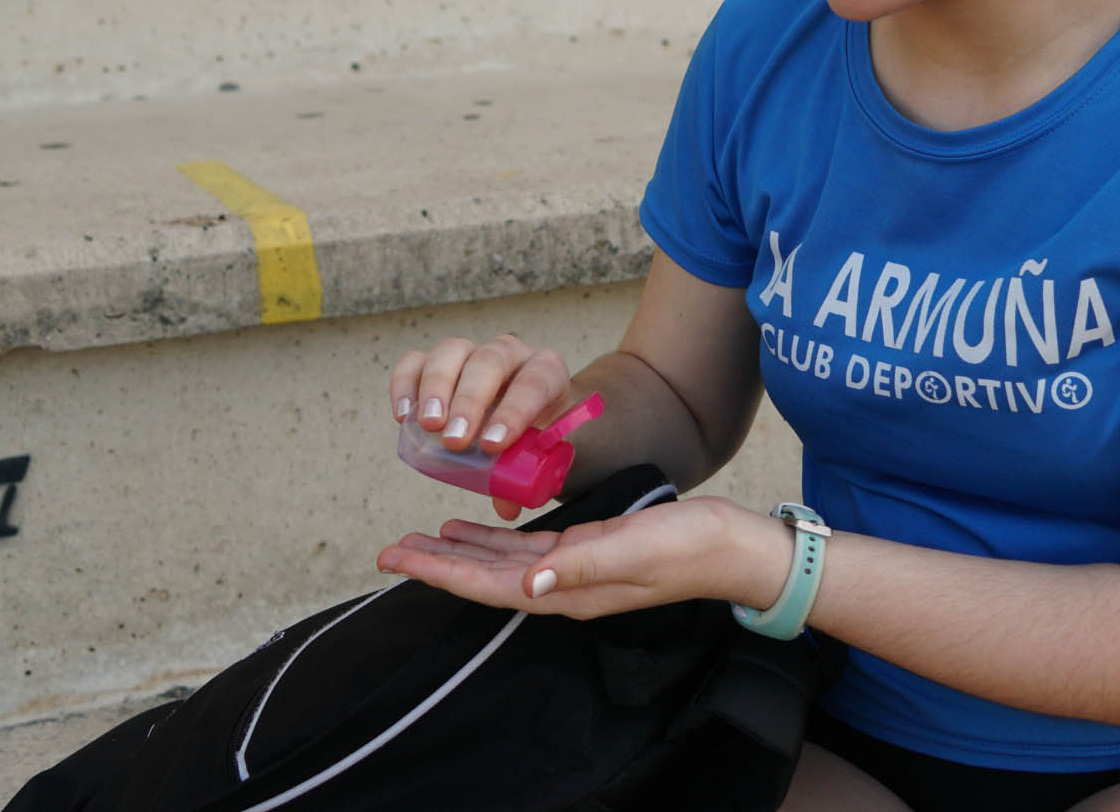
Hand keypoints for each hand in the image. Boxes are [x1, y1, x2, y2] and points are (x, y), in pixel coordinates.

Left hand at [376, 497, 788, 618]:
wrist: (730, 547)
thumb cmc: (687, 547)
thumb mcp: (633, 548)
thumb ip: (580, 564)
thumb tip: (524, 584)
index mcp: (567, 589)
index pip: (488, 585)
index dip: (439, 573)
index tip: (397, 560)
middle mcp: (562, 585)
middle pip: (483, 578)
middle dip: (435, 565)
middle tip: (388, 552)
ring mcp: (572, 569)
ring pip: (499, 563)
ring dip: (457, 552)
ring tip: (417, 541)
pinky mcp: (586, 550)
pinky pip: (525, 549)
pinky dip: (492, 540)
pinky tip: (472, 530)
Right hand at [390, 334, 575, 520]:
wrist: (527, 412)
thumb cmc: (534, 431)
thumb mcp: (542, 451)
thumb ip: (526, 476)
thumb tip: (506, 506)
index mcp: (546, 371)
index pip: (535, 383)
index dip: (515, 412)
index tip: (493, 445)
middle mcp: (510, 353)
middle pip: (489, 361)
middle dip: (470, 401)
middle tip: (455, 441)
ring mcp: (472, 351)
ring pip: (451, 352)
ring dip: (436, 389)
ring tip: (428, 427)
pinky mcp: (439, 360)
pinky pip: (416, 361)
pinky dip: (405, 384)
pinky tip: (403, 415)